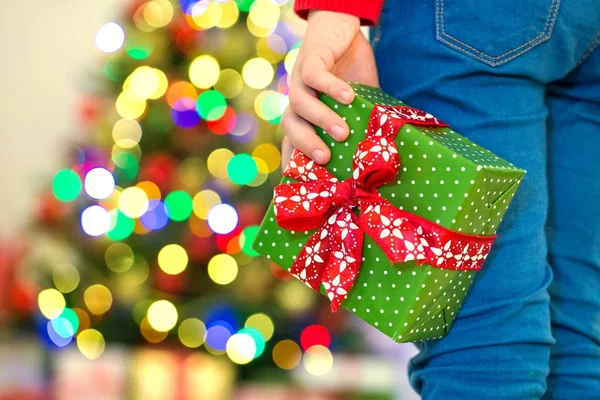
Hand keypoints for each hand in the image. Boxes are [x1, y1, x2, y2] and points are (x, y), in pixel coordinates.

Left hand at [281, 10, 378, 166]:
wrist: (342, 30)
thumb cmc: (350, 72)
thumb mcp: (358, 105)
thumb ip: (361, 124)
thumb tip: (382, 153)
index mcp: (305, 114)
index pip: (292, 142)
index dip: (294, 162)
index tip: (305, 184)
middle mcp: (298, 99)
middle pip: (289, 126)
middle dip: (306, 144)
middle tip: (326, 158)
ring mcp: (300, 78)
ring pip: (299, 103)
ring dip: (320, 119)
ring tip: (343, 131)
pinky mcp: (310, 58)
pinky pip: (315, 76)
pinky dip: (330, 88)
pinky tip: (348, 97)